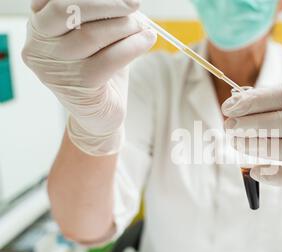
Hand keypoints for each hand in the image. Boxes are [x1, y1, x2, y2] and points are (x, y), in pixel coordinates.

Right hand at [22, 0, 156, 154]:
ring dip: (125, 27)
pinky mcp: (77, 87)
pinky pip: (110, 59)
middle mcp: (39, 47)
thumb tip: (125, 0)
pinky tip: (147, 40)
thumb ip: (100, 16)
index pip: (58, 0)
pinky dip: (134, 46)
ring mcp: (55, 69)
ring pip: (91, 35)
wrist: (100, 114)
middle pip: (68, 10)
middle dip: (108, 5)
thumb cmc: (97, 70)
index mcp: (39, 27)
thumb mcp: (95, 36)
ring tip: (142, 28)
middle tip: (134, 6)